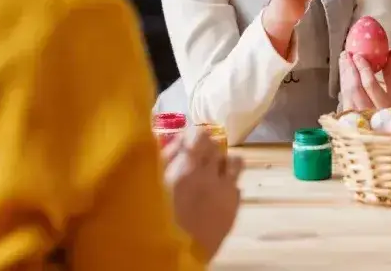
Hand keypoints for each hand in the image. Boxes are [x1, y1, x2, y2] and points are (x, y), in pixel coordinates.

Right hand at [162, 128, 242, 258]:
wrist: (175, 256)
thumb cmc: (156, 221)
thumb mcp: (153, 187)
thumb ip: (164, 162)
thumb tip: (175, 142)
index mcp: (186, 167)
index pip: (198, 134)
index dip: (193, 135)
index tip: (186, 141)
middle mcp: (210, 174)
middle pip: (217, 145)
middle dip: (207, 148)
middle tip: (197, 158)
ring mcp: (226, 190)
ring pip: (235, 161)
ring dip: (224, 163)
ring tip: (213, 173)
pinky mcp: (235, 206)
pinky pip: (237, 186)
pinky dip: (228, 186)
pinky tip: (216, 196)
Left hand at [339, 50, 390, 110]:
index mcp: (385, 105)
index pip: (370, 84)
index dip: (363, 69)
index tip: (357, 55)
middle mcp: (369, 112)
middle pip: (354, 88)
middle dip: (349, 69)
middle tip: (345, 54)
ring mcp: (358, 116)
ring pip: (347, 93)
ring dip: (344, 76)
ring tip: (342, 61)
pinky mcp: (351, 118)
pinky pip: (345, 99)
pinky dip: (344, 85)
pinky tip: (343, 76)